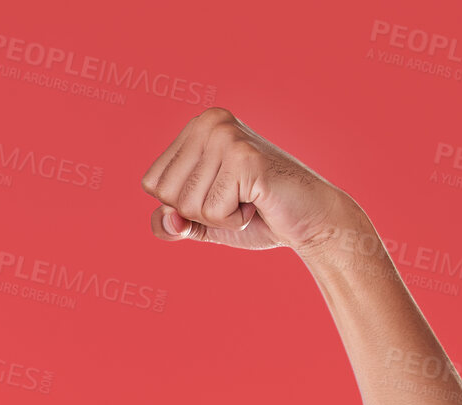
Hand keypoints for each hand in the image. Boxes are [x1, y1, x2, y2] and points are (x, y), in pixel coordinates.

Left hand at [140, 107, 354, 255]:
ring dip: (219, 218)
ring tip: (249, 199)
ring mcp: (227, 137)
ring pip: (188, 205)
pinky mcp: (244, 158)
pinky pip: (212, 212)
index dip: (180, 205)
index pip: (152, 183)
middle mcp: (209, 123)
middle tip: (236, 198)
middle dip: (198, 213)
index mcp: (196, 127)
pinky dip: (234, 221)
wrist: (309, 220)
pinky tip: (258, 202)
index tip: (218, 194)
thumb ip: (170, 224)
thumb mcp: (199, 223)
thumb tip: (166, 218)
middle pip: (166, 195)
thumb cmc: (256, 216)